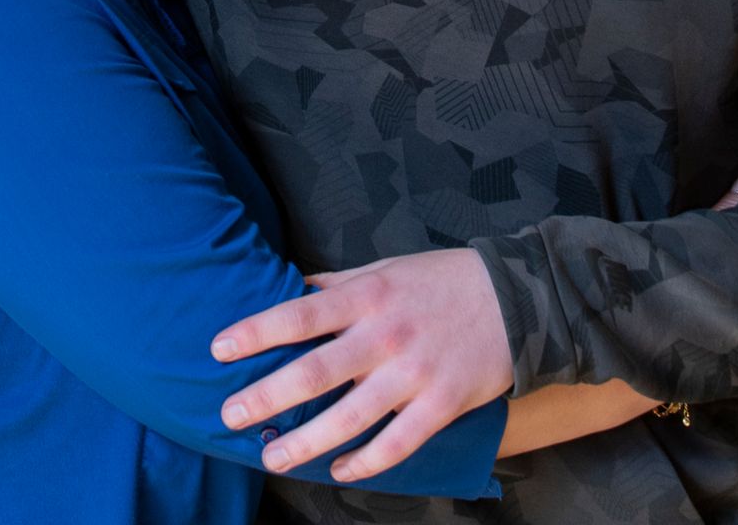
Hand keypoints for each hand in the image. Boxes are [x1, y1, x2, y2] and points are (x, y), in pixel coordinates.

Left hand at [211, 247, 511, 482]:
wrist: (519, 298)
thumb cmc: (443, 280)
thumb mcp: (388, 267)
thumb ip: (341, 283)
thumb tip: (293, 288)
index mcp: (368, 296)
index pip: (299, 315)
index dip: (256, 331)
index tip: (218, 349)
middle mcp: (385, 335)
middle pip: (315, 371)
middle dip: (267, 396)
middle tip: (228, 415)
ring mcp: (413, 373)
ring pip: (349, 418)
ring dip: (306, 443)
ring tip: (270, 457)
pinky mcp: (441, 404)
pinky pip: (395, 444)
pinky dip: (364, 463)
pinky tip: (340, 471)